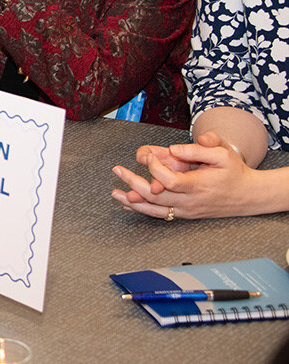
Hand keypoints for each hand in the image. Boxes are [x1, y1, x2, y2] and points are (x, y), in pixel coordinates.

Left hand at [111, 133, 256, 218]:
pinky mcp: (186, 214)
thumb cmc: (234, 171)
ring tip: (115, 193)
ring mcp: (187, 210)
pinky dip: (143, 209)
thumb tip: (174, 149)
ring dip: (133, 201)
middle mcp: (190, 201)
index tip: (149, 157)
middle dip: (133, 183)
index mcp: (198, 185)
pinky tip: (129, 203)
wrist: (248, 195)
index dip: (155, 168)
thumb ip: (198, 149)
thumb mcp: (222, 154)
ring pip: (155, 210)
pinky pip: (161, 214)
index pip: (169, 180)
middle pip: (156, 196)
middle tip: (118, 170)